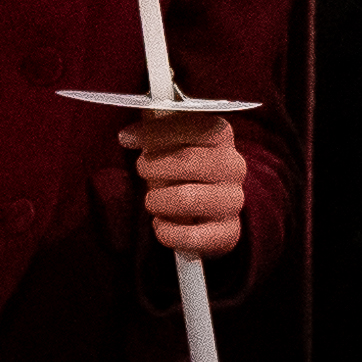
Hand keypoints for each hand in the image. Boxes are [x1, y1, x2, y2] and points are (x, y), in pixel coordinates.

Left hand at [120, 112, 246, 256]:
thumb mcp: (173, 140)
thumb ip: (157, 126)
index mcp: (222, 137)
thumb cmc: (184, 169)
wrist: (210, 211)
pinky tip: (163, 223)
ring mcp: (233, 201)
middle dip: (153, 166)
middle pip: (187, 161)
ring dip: (157, 200)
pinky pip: (187, 235)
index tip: (127, 137)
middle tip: (144, 170)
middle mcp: (234, 166)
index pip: (194, 125)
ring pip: (186, 199)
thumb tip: (133, 127)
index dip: (156, 131)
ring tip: (154, 199)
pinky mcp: (227, 233)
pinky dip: (166, 231)